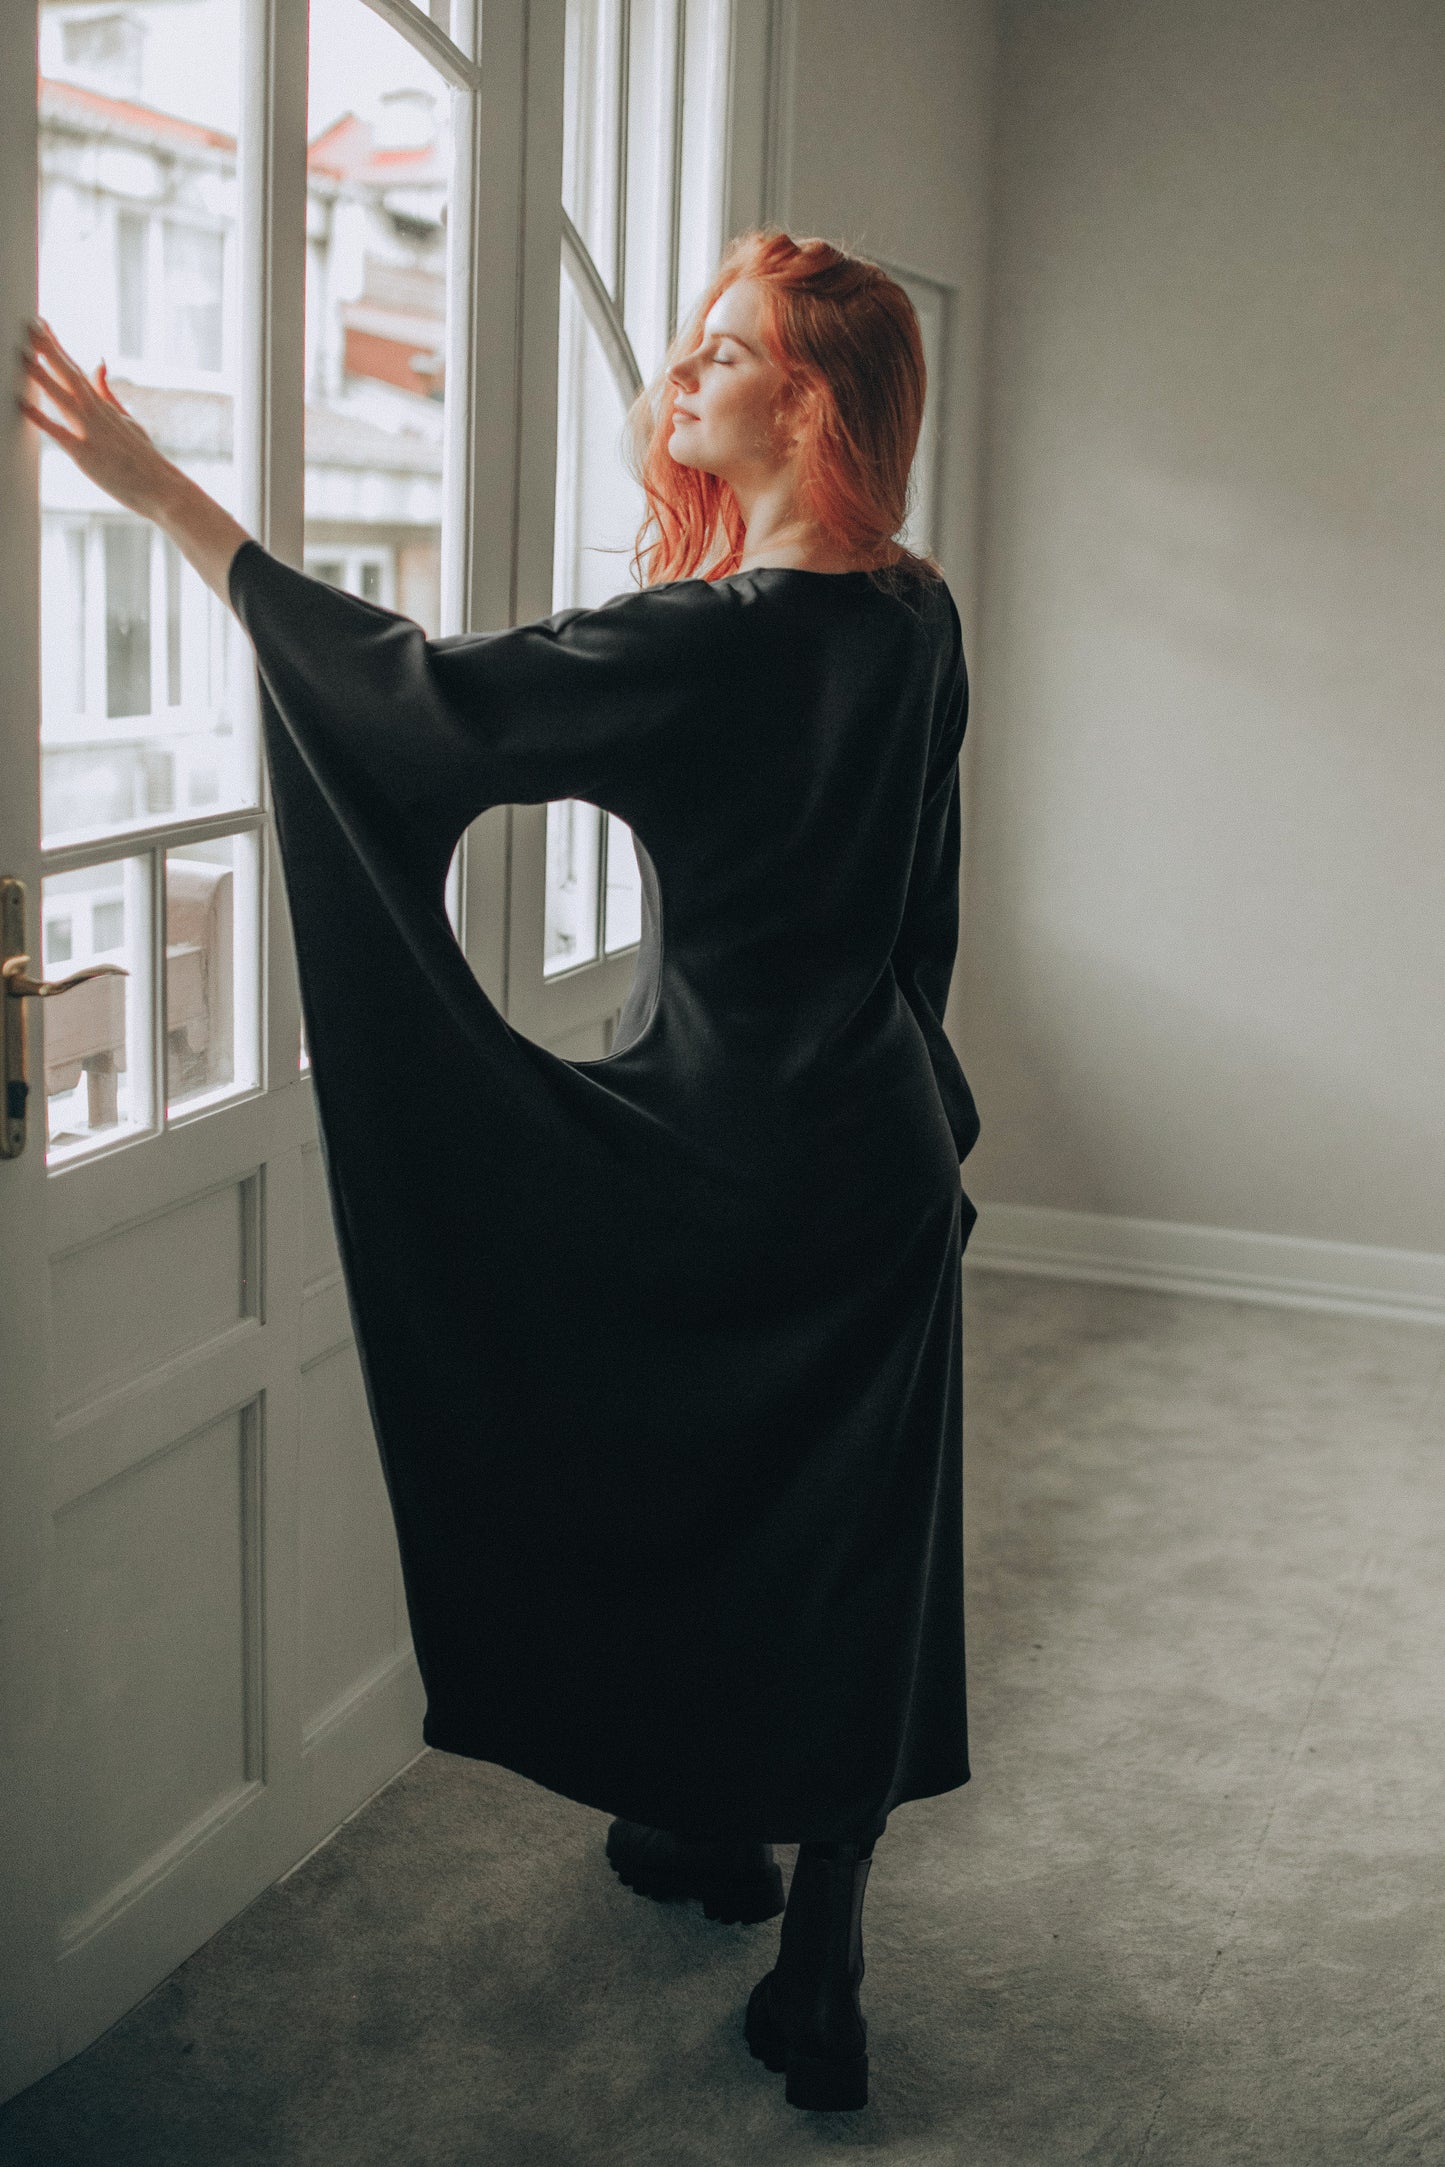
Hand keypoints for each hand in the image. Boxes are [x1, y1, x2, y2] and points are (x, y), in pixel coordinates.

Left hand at [17, 319, 177, 518]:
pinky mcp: (85, 453)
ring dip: (40, 374)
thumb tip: (98, 361)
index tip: (40, 323)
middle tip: (28, 323)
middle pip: (68, 374)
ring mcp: (91, 431)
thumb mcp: (127, 420)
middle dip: (47, 349)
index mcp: (103, 406)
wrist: (162, 488)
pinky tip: (21, 403)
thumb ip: (106, 392)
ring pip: (62, 396)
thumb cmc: (143, 460)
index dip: (55, 346)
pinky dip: (40, 417)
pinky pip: (58, 432)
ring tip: (19, 353)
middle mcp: (96, 413)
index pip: (75, 369)